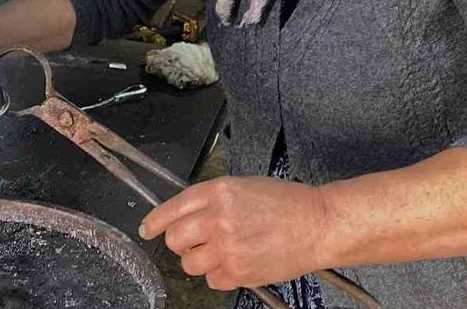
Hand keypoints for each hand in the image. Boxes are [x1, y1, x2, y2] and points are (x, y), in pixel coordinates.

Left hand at [139, 176, 330, 290]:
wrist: (318, 223)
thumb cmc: (287, 203)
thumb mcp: (243, 186)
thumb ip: (212, 198)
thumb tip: (186, 213)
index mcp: (219, 191)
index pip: (173, 207)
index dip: (156, 220)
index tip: (148, 228)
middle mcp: (219, 218)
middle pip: (175, 238)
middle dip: (180, 242)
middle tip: (194, 242)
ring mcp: (228, 247)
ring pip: (189, 263)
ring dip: (199, 260)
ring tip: (219, 252)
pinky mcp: (239, 271)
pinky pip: (212, 280)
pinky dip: (219, 275)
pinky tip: (235, 263)